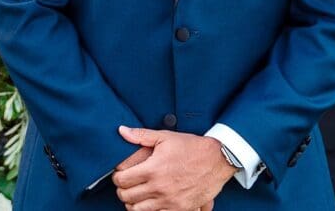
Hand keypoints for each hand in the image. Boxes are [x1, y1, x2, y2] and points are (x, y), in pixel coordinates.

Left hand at [112, 126, 234, 210]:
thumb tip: (122, 131)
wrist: (217, 160)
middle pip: (127, 197)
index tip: (120, 175)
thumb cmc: (191, 147)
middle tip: (126, 185)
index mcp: (153, 169)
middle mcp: (159, 187)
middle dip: (122, 190)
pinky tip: (150, 203)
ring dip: (133, 203)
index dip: (117, 177)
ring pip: (138, 210)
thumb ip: (141, 135)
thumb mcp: (165, 136)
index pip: (122, 180)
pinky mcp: (180, 209)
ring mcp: (170, 201)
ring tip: (136, 195)